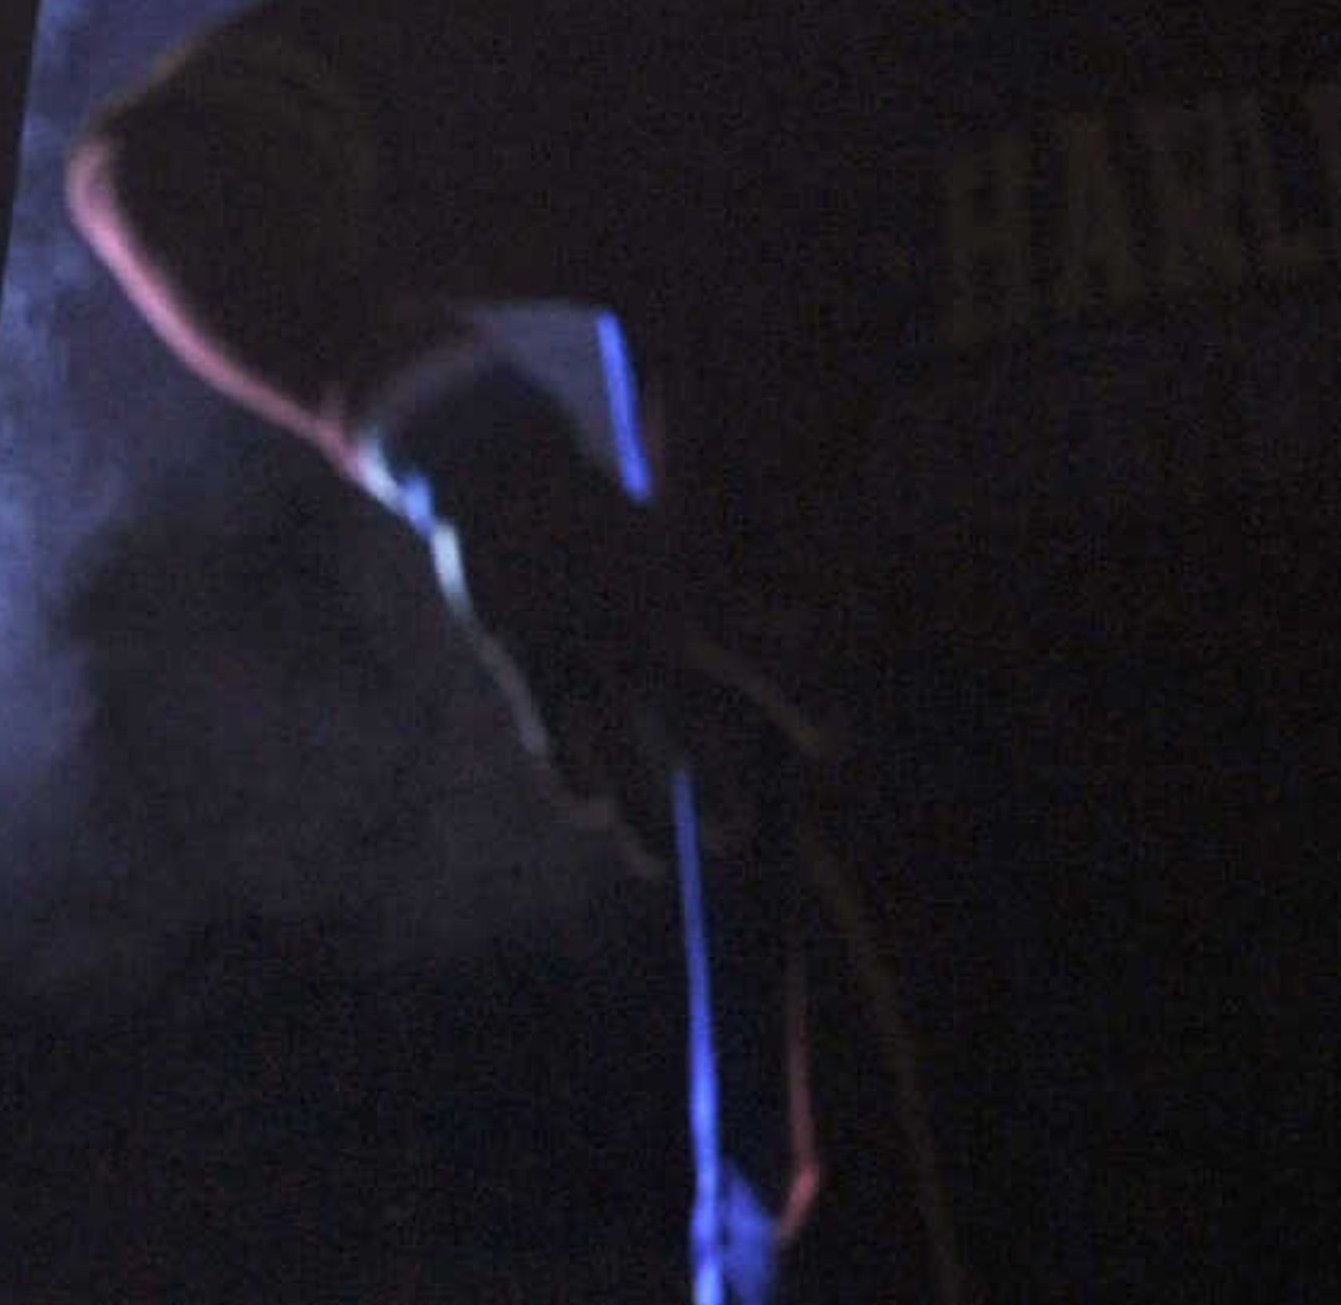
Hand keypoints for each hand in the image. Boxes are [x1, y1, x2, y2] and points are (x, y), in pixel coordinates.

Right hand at [440, 465, 800, 873]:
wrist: (503, 474)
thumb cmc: (601, 520)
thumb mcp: (674, 551)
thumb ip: (737, 603)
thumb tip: (809, 633)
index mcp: (687, 596)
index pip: (763, 658)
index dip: (801, 703)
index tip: (837, 751)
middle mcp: (642, 630)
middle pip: (694, 725)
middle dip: (718, 787)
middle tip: (732, 840)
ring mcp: (582, 649)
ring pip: (618, 756)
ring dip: (640, 815)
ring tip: (655, 867)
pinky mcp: (525, 659)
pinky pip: (553, 741)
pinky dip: (571, 782)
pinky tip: (589, 807)